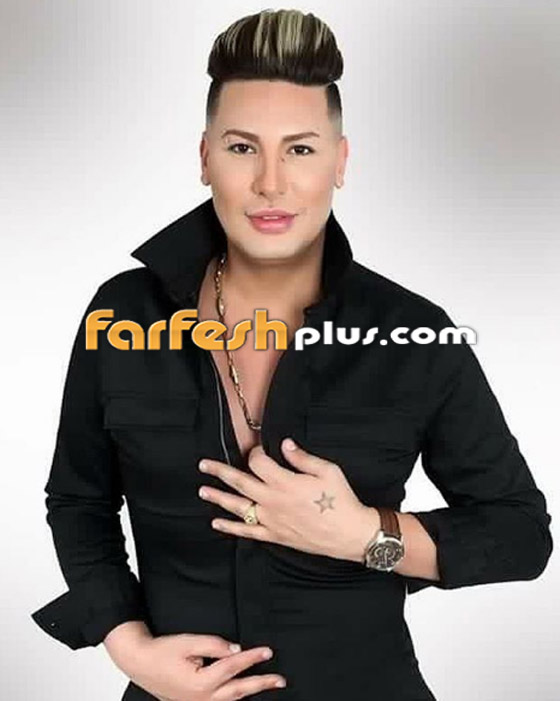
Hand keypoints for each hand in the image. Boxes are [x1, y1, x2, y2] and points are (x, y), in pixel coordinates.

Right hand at [119, 632, 286, 700]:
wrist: (140, 663)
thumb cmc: (162, 652)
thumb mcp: (188, 642)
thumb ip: (214, 645)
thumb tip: (235, 649)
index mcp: (201, 682)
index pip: (234, 667)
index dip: (252, 657)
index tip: (267, 652)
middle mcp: (202, 698)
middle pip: (239, 691)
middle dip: (261, 684)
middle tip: (280, 680)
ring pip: (231, 700)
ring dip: (251, 692)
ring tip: (268, 685)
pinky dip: (235, 697)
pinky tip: (243, 691)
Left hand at [198, 438, 380, 562]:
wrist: (350, 534)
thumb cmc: (341, 500)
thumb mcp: (327, 471)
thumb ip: (302, 457)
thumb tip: (285, 444)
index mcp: (285, 482)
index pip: (259, 463)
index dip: (255, 453)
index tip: (257, 450)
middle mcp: (274, 501)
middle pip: (240, 482)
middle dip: (220, 472)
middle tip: (203, 465)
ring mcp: (272, 520)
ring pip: (239, 508)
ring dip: (219, 498)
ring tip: (203, 491)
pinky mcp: (275, 535)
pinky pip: (248, 532)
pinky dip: (231, 528)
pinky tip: (217, 523)